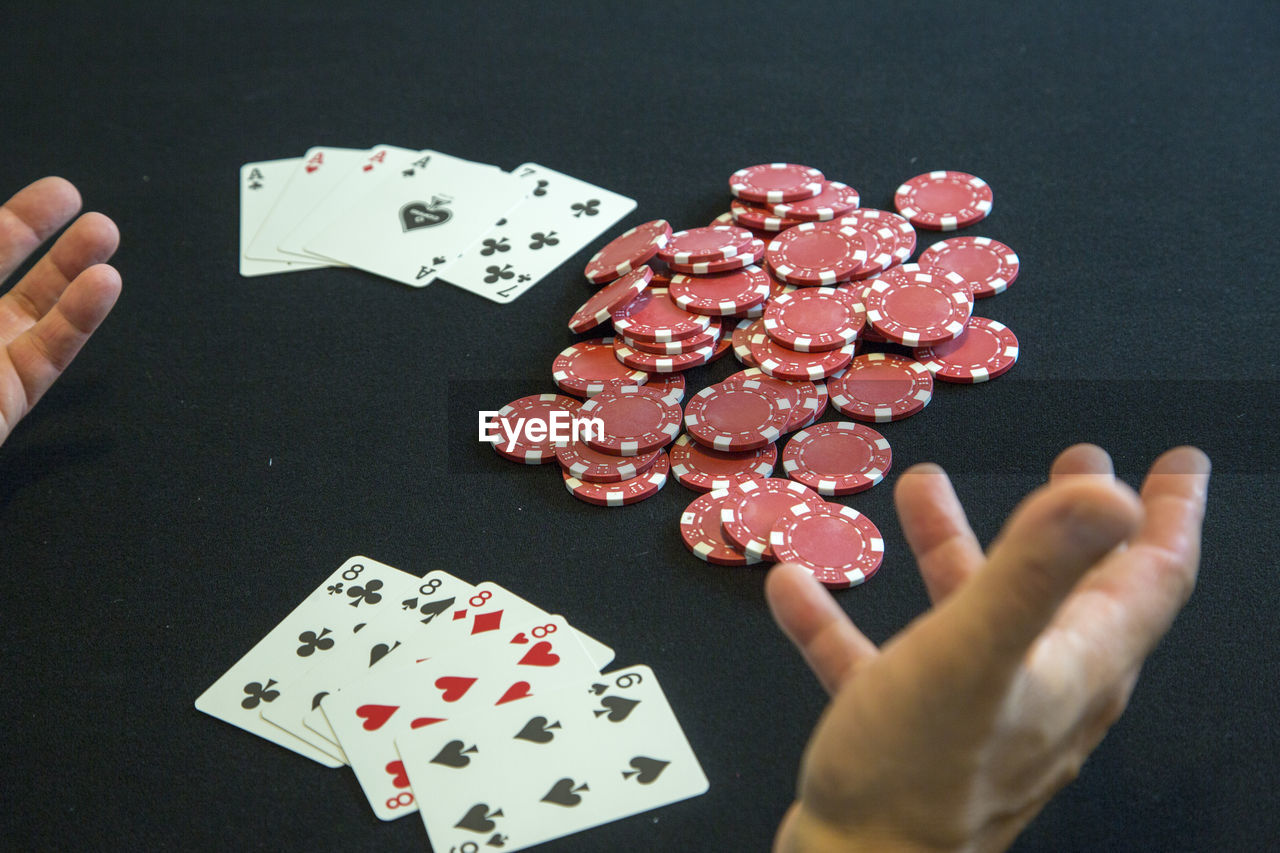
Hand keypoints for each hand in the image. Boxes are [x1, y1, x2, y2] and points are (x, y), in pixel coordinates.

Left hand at [0, 177, 120, 447]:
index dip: (0, 221)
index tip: (34, 191)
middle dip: (37, 231)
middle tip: (77, 200)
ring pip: (34, 308)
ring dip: (72, 269)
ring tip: (104, 235)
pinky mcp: (7, 400)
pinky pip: (51, 352)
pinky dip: (80, 317)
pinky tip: (103, 284)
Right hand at [766, 444, 1209, 851]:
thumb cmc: (918, 772)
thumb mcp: (975, 656)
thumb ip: (1034, 571)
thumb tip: (1112, 494)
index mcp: (1073, 668)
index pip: (1151, 578)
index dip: (1172, 514)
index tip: (1179, 464)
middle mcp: (1038, 691)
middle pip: (1074, 591)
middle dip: (1072, 523)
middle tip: (1075, 464)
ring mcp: (975, 717)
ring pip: (974, 616)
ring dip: (949, 547)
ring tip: (919, 491)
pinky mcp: (910, 737)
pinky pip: (881, 660)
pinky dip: (846, 620)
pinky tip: (798, 589)